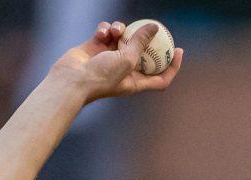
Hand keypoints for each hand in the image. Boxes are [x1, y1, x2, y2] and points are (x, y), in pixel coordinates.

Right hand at [52, 20, 182, 103]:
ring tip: (116, 30)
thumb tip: (154, 27)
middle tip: (154, 27)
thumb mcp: (127, 59)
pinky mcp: (96, 47)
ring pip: (123, 37)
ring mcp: (109, 58)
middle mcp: (124, 70)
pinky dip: (105, 29)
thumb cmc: (101, 76)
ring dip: (121, 29)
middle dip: (147, 39)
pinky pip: (106, 32)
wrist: (71, 79)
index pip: (161, 77)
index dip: (173, 66)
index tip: (179, 50)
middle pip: (142, 53)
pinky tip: (102, 32)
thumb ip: (141, 42)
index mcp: (135, 82)